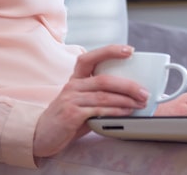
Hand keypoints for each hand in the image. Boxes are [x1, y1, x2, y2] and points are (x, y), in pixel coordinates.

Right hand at [32, 45, 149, 157]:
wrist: (41, 136)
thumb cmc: (67, 119)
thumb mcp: (82, 102)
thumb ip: (99, 97)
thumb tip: (130, 96)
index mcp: (76, 78)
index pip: (91, 57)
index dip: (111, 51)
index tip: (130, 50)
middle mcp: (73, 85)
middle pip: (104, 79)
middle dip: (128, 85)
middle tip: (144, 91)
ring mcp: (71, 99)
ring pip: (103, 95)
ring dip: (126, 99)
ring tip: (140, 103)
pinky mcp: (71, 114)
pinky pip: (98, 110)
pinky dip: (116, 110)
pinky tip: (127, 112)